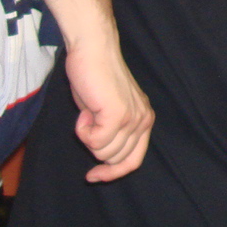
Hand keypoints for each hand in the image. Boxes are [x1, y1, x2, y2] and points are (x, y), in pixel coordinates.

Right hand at [63, 41, 153, 181]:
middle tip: (89, 119)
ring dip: (87, 135)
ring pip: (102, 152)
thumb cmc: (95, 78)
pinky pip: (93, 142)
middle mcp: (143, 121)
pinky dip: (82, 130)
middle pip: (113, 159)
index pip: (133, 161)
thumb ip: (112, 133)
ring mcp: (132, 119)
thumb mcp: (107, 111)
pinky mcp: (118, 115)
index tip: (92, 176)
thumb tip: (103, 161)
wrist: (93, 50)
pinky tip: (85, 110)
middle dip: (94, 145)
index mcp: (144, 120)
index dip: (112, 173)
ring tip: (89, 109)